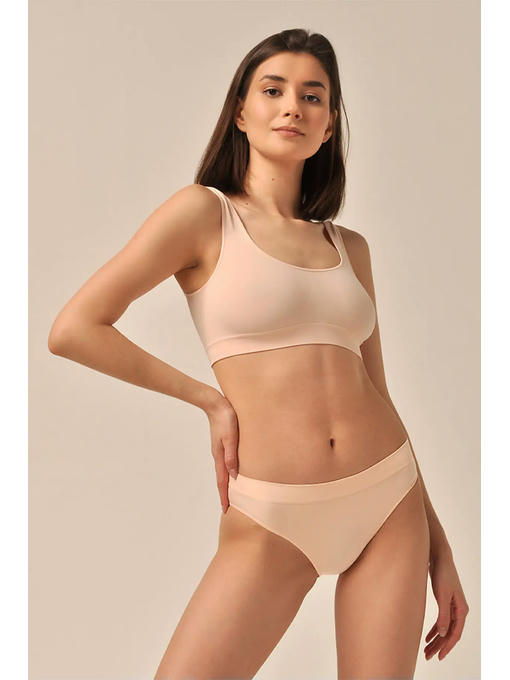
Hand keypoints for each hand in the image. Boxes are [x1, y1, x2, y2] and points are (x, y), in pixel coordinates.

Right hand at [205, 395, 238, 513]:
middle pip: (223, 480)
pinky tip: (234, 472)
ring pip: (225, 472)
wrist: (215, 403)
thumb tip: (234, 475)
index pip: (223, 482)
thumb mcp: (230, 436)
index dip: (225, 497)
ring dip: (227, 484)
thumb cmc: (225, 418)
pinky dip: (230, 472)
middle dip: (225, 494)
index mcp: (220, 456)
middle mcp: (219, 455)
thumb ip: (232, 455)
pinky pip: (227, 463)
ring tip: (232, 495)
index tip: (226, 510)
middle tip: (229, 509)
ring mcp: (220, 450)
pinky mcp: (223, 444)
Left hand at [424, 548, 469, 661]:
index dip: (447, 646)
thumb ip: (443, 615)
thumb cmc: (442, 574)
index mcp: (461, 610)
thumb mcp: (442, 595)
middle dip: (439, 646)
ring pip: (444, 628)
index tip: (439, 657)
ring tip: (426, 650)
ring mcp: (451, 606)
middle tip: (428, 656)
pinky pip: (441, 621)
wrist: (439, 558)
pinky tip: (427, 637)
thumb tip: (442, 634)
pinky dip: (434, 630)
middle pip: (449, 633)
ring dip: (436, 640)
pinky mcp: (444, 602)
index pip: (455, 634)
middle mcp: (458, 610)